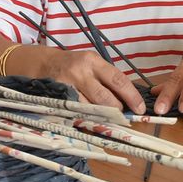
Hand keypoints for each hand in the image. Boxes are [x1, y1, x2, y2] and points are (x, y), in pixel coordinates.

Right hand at [22, 46, 146, 112]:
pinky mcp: (57, 99)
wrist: (41, 64)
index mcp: (93, 61)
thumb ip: (107, 79)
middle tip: (120, 115)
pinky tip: (88, 120)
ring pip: (91, 110)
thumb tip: (130, 100)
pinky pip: (76, 115)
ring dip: (101, 118)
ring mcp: (66, 86)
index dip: (131, 96)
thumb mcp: (91, 64)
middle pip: (105, 99)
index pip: (118, 80)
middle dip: (116, 110)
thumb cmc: (72, 66)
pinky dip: (85, 120)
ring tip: (103, 118)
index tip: (140, 109)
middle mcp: (80, 72)